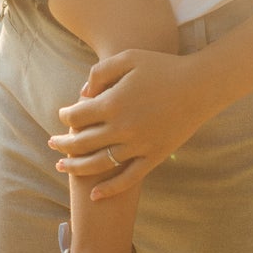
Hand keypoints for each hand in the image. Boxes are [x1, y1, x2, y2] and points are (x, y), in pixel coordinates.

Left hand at [49, 49, 210, 197]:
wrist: (200, 86)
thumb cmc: (163, 67)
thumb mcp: (128, 58)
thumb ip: (100, 72)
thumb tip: (82, 94)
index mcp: (113, 103)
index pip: (76, 117)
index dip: (65, 116)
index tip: (64, 115)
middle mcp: (122, 128)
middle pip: (81, 142)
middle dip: (62, 144)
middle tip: (52, 144)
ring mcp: (138, 146)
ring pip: (98, 164)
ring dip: (76, 167)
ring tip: (61, 166)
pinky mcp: (154, 157)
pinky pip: (128, 178)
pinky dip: (110, 189)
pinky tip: (95, 194)